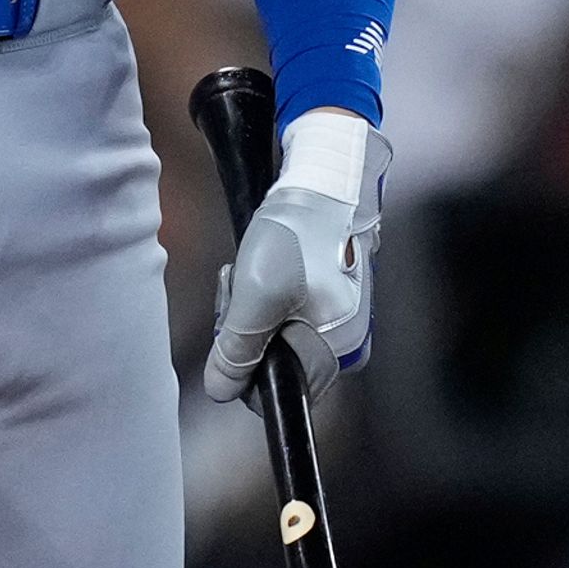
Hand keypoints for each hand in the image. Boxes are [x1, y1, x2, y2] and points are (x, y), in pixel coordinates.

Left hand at [206, 109, 385, 407]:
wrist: (328, 176)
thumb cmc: (298, 232)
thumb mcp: (255, 295)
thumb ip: (236, 351)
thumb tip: (221, 389)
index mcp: (336, 352)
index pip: (273, 391)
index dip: (242, 363)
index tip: (236, 322)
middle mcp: (346, 344)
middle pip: (274, 362)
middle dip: (246, 331)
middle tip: (241, 288)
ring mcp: (342, 319)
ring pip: (277, 336)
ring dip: (253, 309)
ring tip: (251, 269)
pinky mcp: (334, 297)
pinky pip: (290, 313)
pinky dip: (269, 294)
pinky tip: (267, 264)